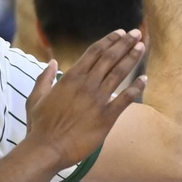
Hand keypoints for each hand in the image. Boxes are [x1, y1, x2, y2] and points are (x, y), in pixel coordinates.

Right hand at [24, 30, 146, 171]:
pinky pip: (126, 99)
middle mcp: (86, 85)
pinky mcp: (107, 117)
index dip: (109, 41)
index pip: (94, 52)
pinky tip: (145, 79)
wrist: (47, 148)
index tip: (120, 33)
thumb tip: (51, 62)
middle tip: (137, 34)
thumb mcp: (35, 98)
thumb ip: (44, 78)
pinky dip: (136, 88)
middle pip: (110, 58)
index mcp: (70, 78)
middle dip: (125, 44)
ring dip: (132, 58)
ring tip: (142, 47)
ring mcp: (98, 100)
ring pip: (119, 73)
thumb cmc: (40, 125)